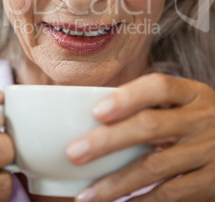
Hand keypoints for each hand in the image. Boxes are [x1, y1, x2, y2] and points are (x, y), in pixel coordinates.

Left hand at [66, 73, 214, 201]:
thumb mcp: (186, 103)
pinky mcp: (212, 181)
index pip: (158, 86)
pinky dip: (142, 201)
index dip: (127, 97)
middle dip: (108, 141)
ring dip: (116, 182)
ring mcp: (209, 150)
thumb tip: (97, 116)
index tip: (96, 112)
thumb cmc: (198, 120)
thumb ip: (153, 104)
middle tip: (75, 153)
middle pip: (150, 125)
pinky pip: (171, 194)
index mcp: (192, 92)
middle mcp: (202, 118)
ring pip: (155, 166)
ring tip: (87, 194)